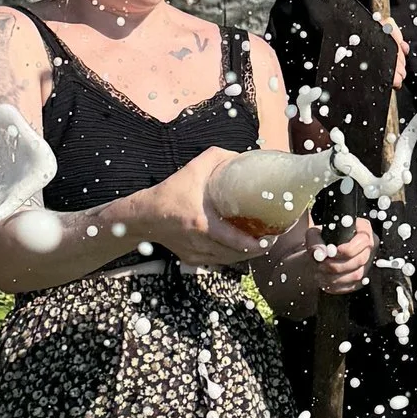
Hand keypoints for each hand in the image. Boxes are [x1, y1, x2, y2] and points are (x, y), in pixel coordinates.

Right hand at [135, 148, 261, 265]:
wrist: (144, 216)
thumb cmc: (170, 193)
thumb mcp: (194, 169)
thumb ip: (219, 158)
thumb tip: (243, 156)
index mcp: (203, 224)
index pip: (237, 242)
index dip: (259, 243)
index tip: (273, 236)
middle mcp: (201, 243)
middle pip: (238, 255)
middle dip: (258, 249)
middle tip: (272, 237)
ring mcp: (196, 255)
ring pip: (230, 261)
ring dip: (246, 254)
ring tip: (260, 241)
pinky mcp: (192, 260)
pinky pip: (218, 261)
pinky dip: (231, 255)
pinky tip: (240, 246)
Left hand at [307, 217, 374, 296]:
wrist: (322, 254)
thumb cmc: (321, 240)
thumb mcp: (314, 234)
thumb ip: (315, 241)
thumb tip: (321, 254)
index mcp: (363, 228)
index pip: (363, 240)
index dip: (347, 249)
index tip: (331, 253)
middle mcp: (369, 246)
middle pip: (360, 259)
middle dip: (337, 265)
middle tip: (321, 265)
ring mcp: (368, 263)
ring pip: (357, 275)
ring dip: (335, 277)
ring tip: (320, 273)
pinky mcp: (362, 278)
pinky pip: (353, 285)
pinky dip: (337, 285)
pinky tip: (325, 281)